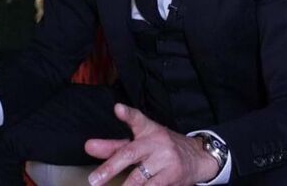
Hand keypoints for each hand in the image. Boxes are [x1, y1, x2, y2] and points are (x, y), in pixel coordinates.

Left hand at [85, 103, 219, 185]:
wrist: (198, 157)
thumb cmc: (162, 148)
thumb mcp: (142, 141)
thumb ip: (114, 146)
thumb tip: (88, 147)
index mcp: (148, 130)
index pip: (137, 119)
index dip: (128, 114)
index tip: (118, 109)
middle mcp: (157, 142)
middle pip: (130, 153)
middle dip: (110, 167)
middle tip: (94, 180)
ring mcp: (166, 159)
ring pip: (139, 176)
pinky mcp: (172, 176)